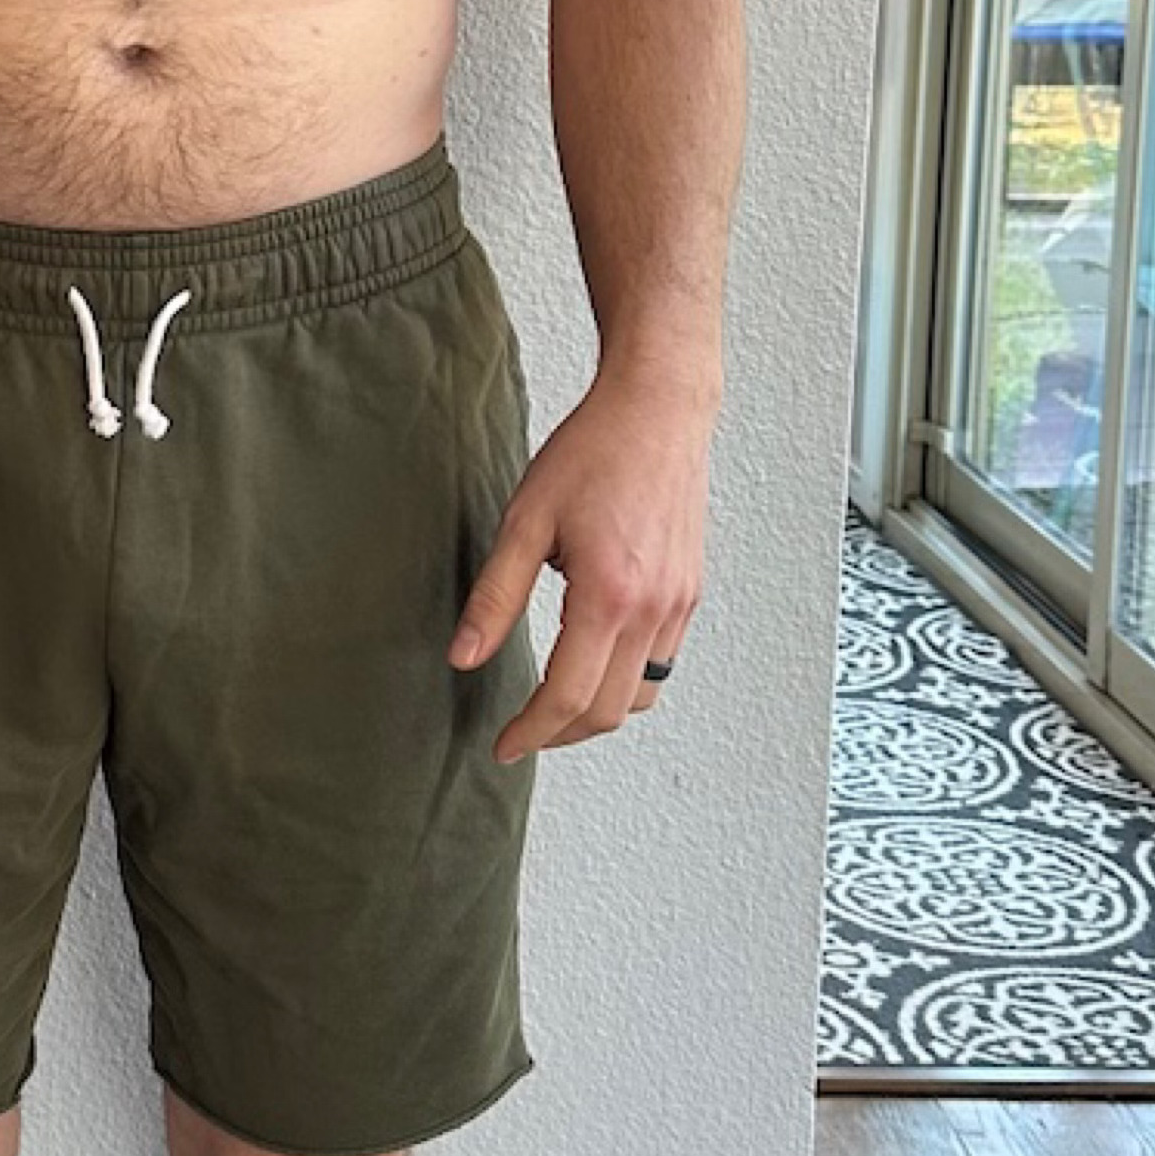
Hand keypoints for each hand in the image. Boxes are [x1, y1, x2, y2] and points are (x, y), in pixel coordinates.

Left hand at [449, 358, 710, 756]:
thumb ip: (495, 597)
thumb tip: (465, 657)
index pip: (568, 696)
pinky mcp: (689, 591)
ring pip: (643, 696)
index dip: (531, 732)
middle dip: (561, 733)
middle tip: (522, 732)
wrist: (658, 409)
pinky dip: (628, 680)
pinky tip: (596, 660)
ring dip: (598, 712)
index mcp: (608, 595)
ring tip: (557, 703)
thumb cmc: (593, 452)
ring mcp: (678, 602)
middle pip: (609, 710)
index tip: (504, 746)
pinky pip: (663, 662)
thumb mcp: (526, 521)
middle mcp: (653, 608)